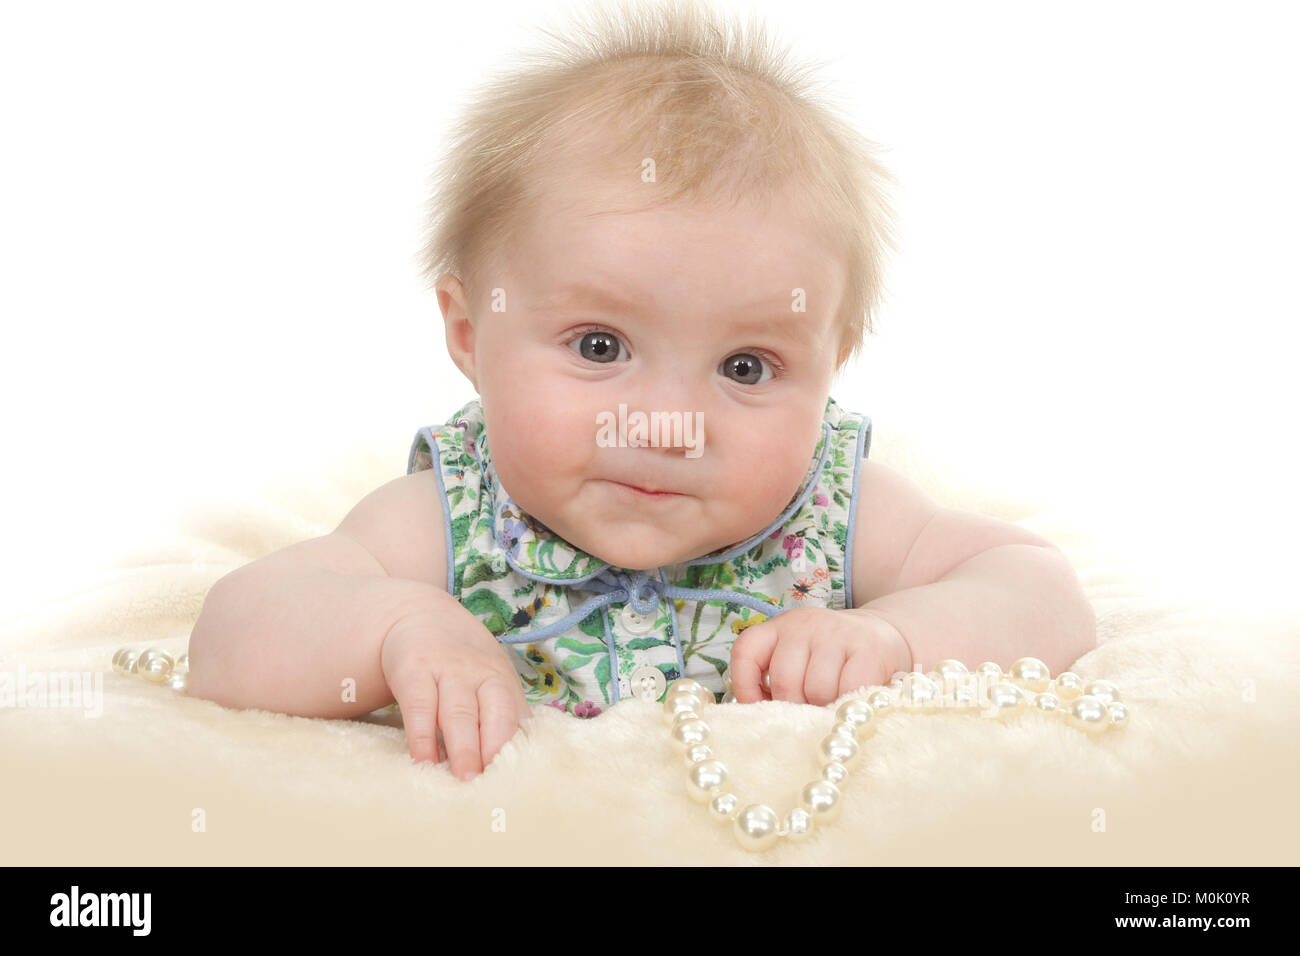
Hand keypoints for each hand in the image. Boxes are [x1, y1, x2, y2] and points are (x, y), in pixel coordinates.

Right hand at [381, 604, 530, 780]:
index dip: (518, 749)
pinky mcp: (414, 670)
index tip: (517, 779)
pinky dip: (422, 736)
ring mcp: (447, 670)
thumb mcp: (488, 678)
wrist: (420, 614)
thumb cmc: (462, 663)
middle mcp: (480, 674)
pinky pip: (419, 706)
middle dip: (495, 749)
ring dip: (463, 747)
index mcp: (503, 681)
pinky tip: (424, 761)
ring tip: (463, 780)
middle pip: (494, 715)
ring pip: (459, 712)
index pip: (517, 718)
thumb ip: (503, 714)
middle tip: (493, 785)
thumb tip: (519, 763)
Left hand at [729, 607, 912, 705]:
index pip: (746, 651)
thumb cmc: (835, 660)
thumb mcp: (801, 658)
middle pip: (784, 680)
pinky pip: (849, 689)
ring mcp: (838, 633)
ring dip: (824, 708)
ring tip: (832, 707)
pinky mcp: (869, 649)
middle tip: (808, 714)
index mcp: (780, 627)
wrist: (887, 635)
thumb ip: (779, 680)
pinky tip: (852, 703)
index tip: (757, 709)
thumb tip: (764, 719)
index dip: (745, 686)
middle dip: (794, 708)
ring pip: (817, 689)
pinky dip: (848, 704)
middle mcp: (805, 624)